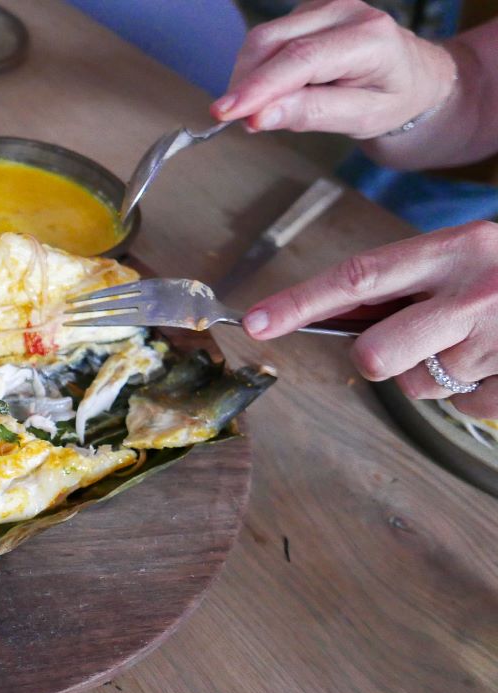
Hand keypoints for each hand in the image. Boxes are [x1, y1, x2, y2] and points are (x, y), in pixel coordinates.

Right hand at [210, 0, 456, 138]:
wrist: (414, 76)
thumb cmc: (393, 100)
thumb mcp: (362, 118)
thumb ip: (312, 114)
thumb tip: (258, 116)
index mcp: (370, 38)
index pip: (300, 59)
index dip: (258, 87)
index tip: (224, 113)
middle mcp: (346, 10)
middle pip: (271, 41)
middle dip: (245, 83)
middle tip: (242, 122)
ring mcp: (325, 5)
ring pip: (263, 38)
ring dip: (248, 77)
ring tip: (259, 108)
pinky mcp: (309, 9)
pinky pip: (267, 38)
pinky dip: (258, 68)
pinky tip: (274, 88)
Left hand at [242, 221, 497, 418]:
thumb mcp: (463, 255)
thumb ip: (405, 283)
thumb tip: (333, 318)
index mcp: (453, 249)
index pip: (359, 276)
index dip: (301, 302)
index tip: (254, 321)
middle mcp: (474, 292)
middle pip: (376, 356)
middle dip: (379, 358)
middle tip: (411, 340)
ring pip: (416, 385)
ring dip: (432, 371)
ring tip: (474, 340)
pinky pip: (461, 406)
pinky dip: (474, 391)